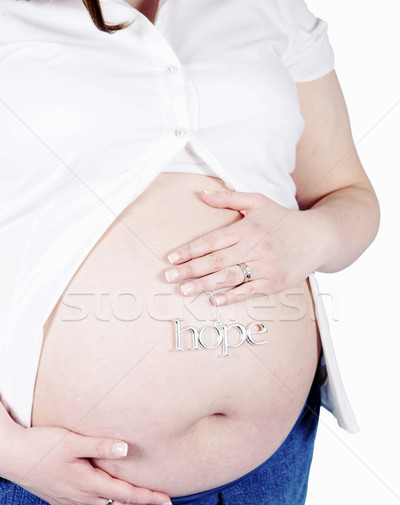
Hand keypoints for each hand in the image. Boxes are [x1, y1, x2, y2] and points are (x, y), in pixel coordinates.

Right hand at [5, 425, 172, 504]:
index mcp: (87, 483)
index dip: (149, 498)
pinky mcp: (62, 499)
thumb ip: (100, 445)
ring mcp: (71, 500)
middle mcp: (81, 497)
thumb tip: (126, 450)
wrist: (11, 456)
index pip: (126, 494)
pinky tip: (113, 503)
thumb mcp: (71, 441)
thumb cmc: (41, 445)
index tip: (169, 501)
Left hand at [164, 189, 323, 304]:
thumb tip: (202, 193)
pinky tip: (215, 300)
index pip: (213, 240)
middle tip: (169, 277)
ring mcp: (265, 266)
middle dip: (190, 269)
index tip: (172, 257)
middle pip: (216, 260)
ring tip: (185, 290)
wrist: (319, 237)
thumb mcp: (259, 202)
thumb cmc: (284, 220)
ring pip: (230, 277)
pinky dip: (232, 297)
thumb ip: (229, 198)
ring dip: (205, 285)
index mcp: (247, 228)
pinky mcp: (274, 282)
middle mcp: (255, 247)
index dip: (190, 250)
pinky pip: (250, 291)